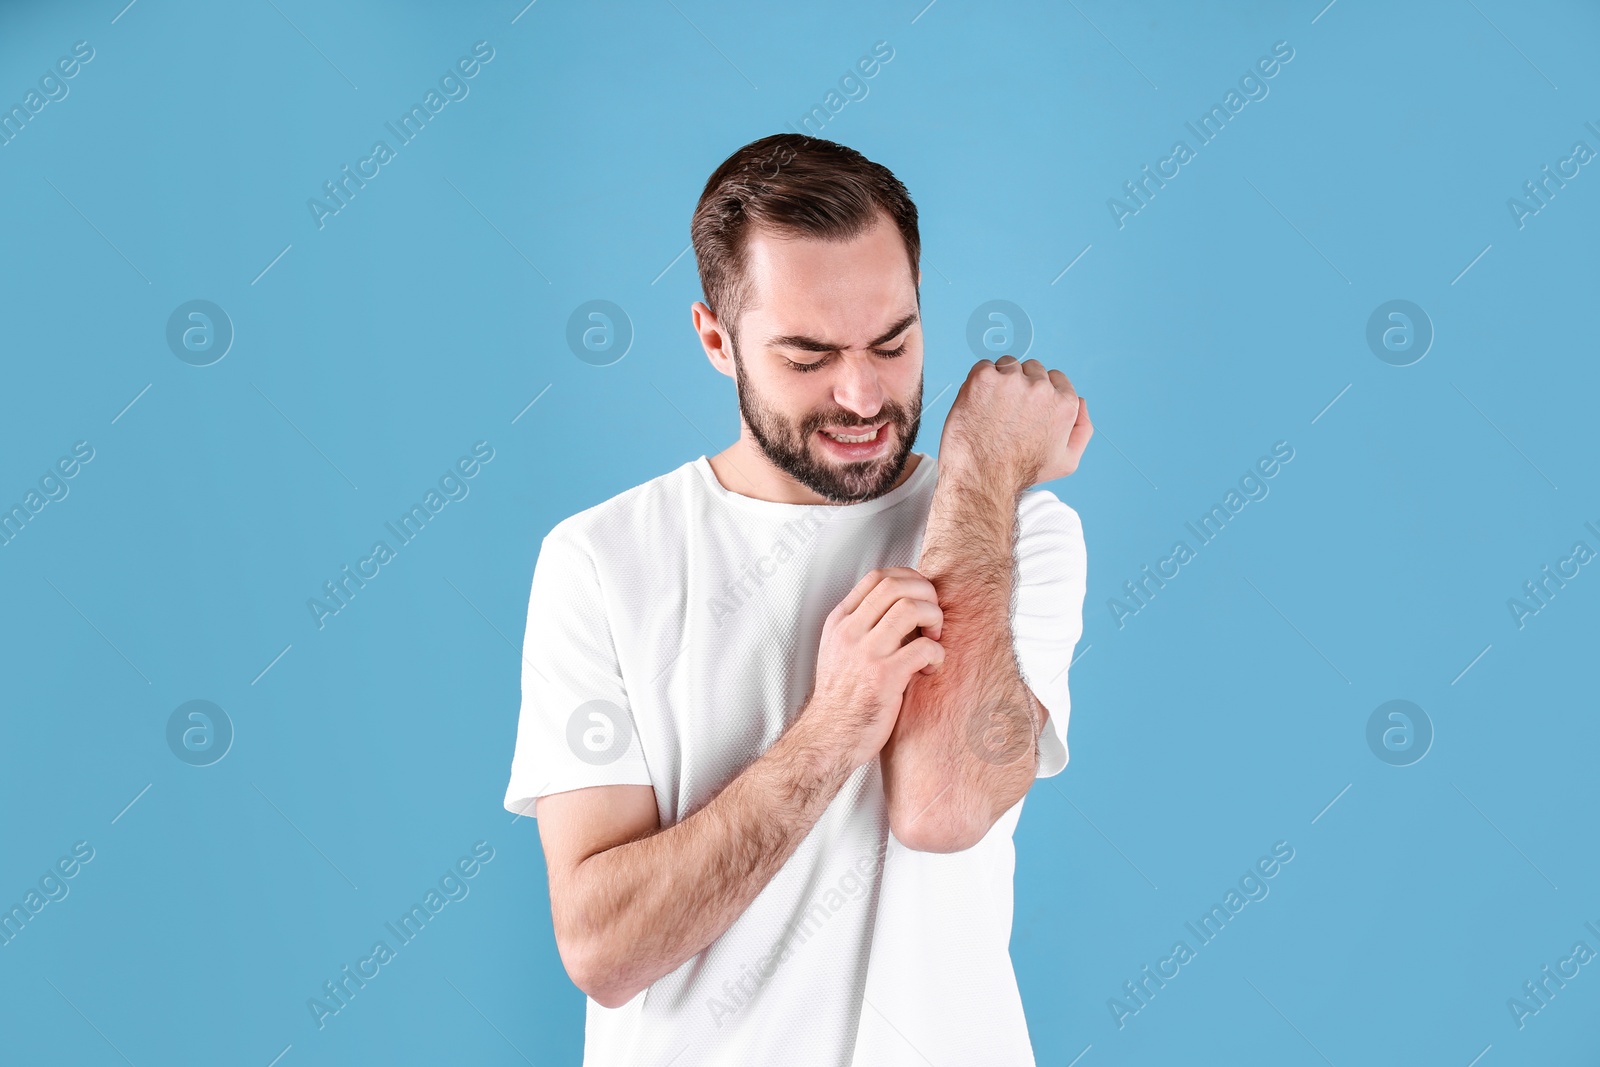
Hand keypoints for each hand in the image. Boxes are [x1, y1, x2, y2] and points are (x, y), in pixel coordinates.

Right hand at [801, 567, 944, 771]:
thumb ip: (862, 626)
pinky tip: (930, 669)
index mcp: (840, 622)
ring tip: (933, 641)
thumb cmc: (841, 699)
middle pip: (896, 585)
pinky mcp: (883, 677)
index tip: (922, 596)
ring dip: (934, 620)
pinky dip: (937, 655)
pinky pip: (923, 648)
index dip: (909, 578)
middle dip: (926, 595)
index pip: (877, 577)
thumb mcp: (839, 651)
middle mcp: (850, 632)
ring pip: (911, 608)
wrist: (828, 738)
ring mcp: (865, 653)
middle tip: (933, 618)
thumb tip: (902, 605)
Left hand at [938, 355, 1092, 490]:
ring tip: (992, 408)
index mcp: (1064, 403)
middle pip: (1033, 369)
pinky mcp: (985, 378)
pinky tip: (978, 403)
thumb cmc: (1021, 471)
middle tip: (1008, 412)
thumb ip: (1083, 429)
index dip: (1039, 393)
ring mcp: (1012, 380)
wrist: (982, 476)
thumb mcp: (1066, 461)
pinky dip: (980, 381)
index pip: (1055, 378)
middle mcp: (1041, 388)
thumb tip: (1082, 401)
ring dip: (1001, 380)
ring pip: (1009, 365)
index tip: (1026, 409)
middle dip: (1021, 385)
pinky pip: (984, 366)